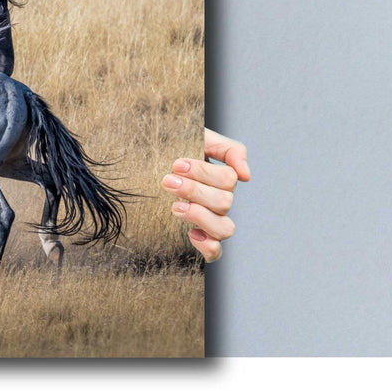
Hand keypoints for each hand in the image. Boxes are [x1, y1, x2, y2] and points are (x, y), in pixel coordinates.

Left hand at [162, 128, 249, 262]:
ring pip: (225, 229)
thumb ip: (229, 149)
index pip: (228, 179)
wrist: (145, 163)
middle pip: (224, 202)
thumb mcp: (200, 138)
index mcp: (221, 178)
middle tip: (167, 181)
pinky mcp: (198, 238)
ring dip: (200, 216)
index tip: (176, 164)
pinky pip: (215, 252)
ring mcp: (210, 221)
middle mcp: (219, 201)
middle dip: (194, 190)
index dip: (203, 172)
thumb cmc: (173, 149)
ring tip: (175, 207)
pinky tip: (191, 233)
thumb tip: (246, 176)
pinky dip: (207, 246)